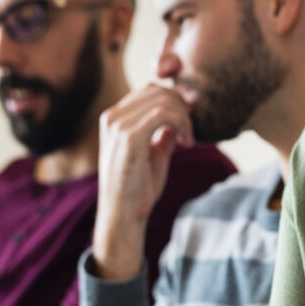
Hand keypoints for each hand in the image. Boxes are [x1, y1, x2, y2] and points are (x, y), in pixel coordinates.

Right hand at [92, 83, 194, 281]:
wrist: (124, 215)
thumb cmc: (138, 188)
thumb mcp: (154, 153)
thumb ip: (164, 133)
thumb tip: (181, 117)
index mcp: (114, 119)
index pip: (149, 90)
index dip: (175, 98)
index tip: (191, 116)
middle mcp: (112, 117)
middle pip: (157, 90)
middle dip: (182, 106)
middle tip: (192, 130)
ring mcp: (118, 126)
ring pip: (163, 100)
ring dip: (184, 117)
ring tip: (189, 139)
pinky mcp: (129, 137)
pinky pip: (164, 114)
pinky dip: (182, 124)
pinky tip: (187, 143)